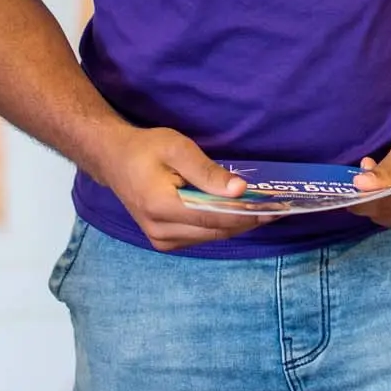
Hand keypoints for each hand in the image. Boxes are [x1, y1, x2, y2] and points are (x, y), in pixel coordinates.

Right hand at [99, 125, 275, 250]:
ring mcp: (161, 240)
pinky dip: (221, 225)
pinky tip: (238, 212)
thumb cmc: (145, 149)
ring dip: (237, 224)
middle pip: (216, 230)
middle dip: (247, 220)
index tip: (274, 208)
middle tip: (276, 208)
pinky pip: (201, 236)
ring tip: (263, 209)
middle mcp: (161, 231)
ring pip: (211, 236)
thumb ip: (207, 171)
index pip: (215, 217)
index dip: (247, 214)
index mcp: (162, 207)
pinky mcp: (164, 242)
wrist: (114, 160)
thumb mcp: (177, 149)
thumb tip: (240, 189)